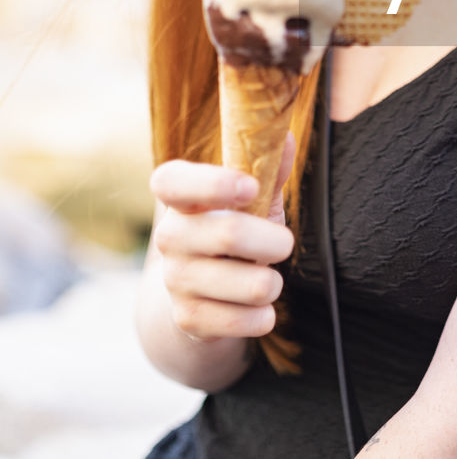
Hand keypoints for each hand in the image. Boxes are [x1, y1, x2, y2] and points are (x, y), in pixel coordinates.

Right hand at [149, 134, 295, 343]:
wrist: (204, 295)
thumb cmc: (235, 230)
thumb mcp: (252, 198)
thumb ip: (268, 168)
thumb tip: (282, 137)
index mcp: (180, 197)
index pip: (171, 182)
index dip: (210, 183)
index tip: (249, 187)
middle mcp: (170, 237)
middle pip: (229, 233)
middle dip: (273, 241)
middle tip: (284, 244)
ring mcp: (175, 280)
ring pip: (249, 283)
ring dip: (272, 282)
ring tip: (267, 278)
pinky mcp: (187, 319)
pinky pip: (244, 320)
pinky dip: (263, 316)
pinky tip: (258, 308)